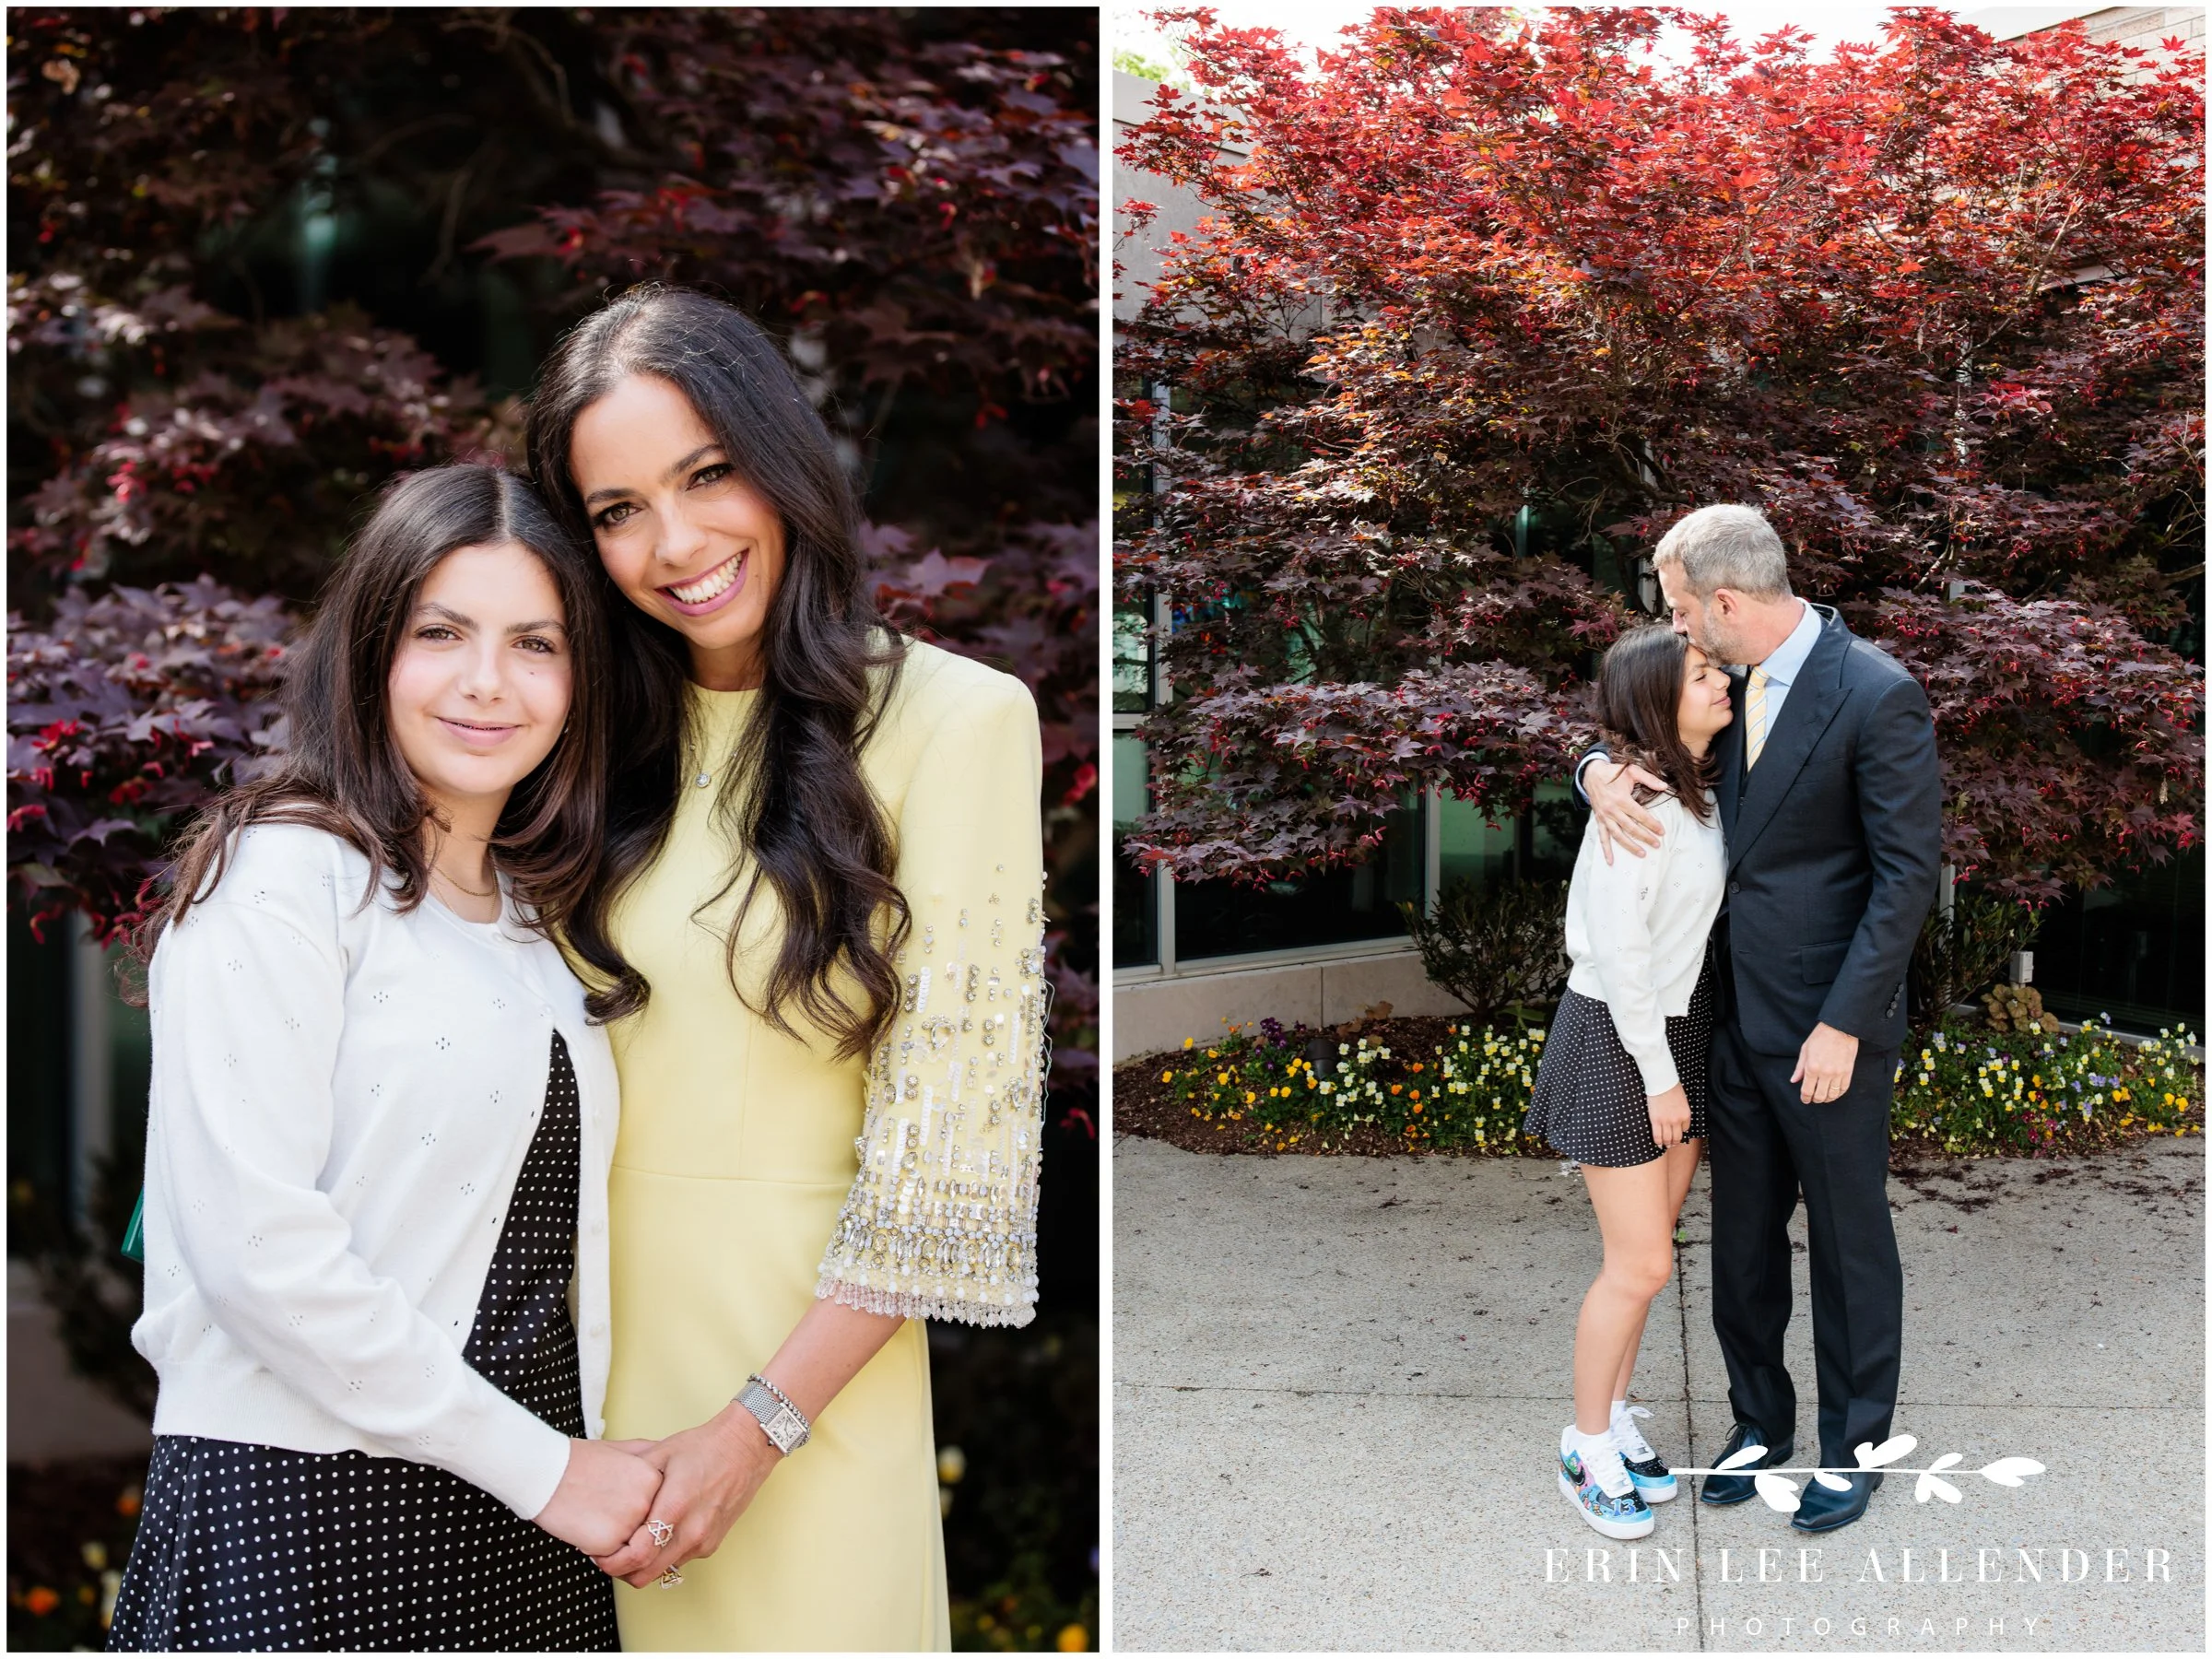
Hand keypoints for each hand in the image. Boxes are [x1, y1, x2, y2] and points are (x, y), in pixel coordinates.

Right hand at [533, 1438, 662, 1556]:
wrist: (545, 1471)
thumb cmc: (577, 1461)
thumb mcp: (622, 1449)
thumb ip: (648, 1457)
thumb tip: (664, 1463)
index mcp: (655, 1478)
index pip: (656, 1509)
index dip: (631, 1508)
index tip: (614, 1498)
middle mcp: (649, 1501)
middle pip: (644, 1530)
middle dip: (623, 1527)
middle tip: (599, 1507)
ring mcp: (631, 1522)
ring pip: (628, 1547)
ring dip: (610, 1540)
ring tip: (591, 1514)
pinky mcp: (610, 1542)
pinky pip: (609, 1558)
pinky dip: (594, 1548)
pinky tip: (582, 1525)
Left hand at [593, 1405, 778, 1586]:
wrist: (746, 1447)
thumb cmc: (704, 1447)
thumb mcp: (660, 1454)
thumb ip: (631, 1480)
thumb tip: (603, 1498)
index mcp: (676, 1507)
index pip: (637, 1555)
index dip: (611, 1562)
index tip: (598, 1554)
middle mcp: (692, 1531)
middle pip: (646, 1574)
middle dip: (621, 1570)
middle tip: (608, 1555)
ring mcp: (704, 1541)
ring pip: (662, 1570)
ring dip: (643, 1564)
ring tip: (631, 1541)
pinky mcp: (712, 1544)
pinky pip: (679, 1560)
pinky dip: (663, 1555)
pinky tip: (657, 1534)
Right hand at [1587, 759, 1668, 864]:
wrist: (1591, 773)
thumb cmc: (1613, 772)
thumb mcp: (1631, 771)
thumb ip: (1649, 779)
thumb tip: (1665, 786)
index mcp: (1621, 799)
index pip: (1640, 815)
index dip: (1652, 824)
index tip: (1662, 831)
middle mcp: (1612, 810)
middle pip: (1631, 828)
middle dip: (1645, 837)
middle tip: (1657, 844)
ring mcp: (1604, 817)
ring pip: (1618, 835)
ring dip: (1630, 846)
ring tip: (1642, 854)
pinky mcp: (1599, 820)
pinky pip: (1602, 837)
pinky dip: (1606, 850)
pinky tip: (1610, 861)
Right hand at [1647, 1083, 1691, 1146]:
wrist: (1662, 1083)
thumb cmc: (1672, 1088)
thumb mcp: (1683, 1101)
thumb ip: (1681, 1111)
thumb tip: (1677, 1120)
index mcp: (1686, 1115)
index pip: (1685, 1129)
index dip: (1680, 1132)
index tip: (1676, 1133)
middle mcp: (1677, 1120)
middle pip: (1677, 1137)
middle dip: (1674, 1143)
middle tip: (1671, 1145)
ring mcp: (1666, 1121)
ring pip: (1667, 1139)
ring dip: (1666, 1144)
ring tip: (1665, 1145)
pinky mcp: (1656, 1120)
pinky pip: (1657, 1136)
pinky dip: (1658, 1142)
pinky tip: (1658, 1144)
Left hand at [1791, 1022, 1859, 1104]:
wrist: (1840, 1029)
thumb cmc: (1820, 1037)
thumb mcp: (1805, 1050)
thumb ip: (1799, 1068)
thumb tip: (1794, 1081)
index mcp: (1812, 1067)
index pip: (1807, 1090)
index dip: (1805, 1098)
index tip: (1805, 1099)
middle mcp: (1825, 1073)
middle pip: (1820, 1096)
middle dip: (1815, 1100)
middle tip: (1813, 1099)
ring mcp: (1838, 1073)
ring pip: (1832, 1095)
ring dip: (1827, 1099)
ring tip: (1823, 1097)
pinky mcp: (1848, 1072)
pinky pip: (1843, 1089)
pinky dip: (1838, 1094)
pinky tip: (1834, 1093)